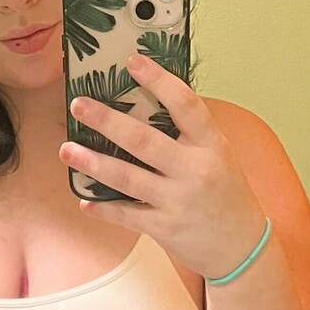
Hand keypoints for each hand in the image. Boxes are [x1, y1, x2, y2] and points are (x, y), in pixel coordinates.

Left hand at [60, 52, 267, 280]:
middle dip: (106, 121)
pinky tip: (84, 200)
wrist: (242, 247)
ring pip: (127, 178)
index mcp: (211, 144)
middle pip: (144, 140)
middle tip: (78, 105)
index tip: (133, 62)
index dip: (159, 80)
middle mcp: (195, 170)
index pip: (186, 104)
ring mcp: (178, 201)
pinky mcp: (165, 228)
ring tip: (67, 150)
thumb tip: (147, 104)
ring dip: (93, 163)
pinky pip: (126, 215)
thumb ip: (190, 134)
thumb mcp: (220, 156)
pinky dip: (103, 208)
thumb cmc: (227, 195)